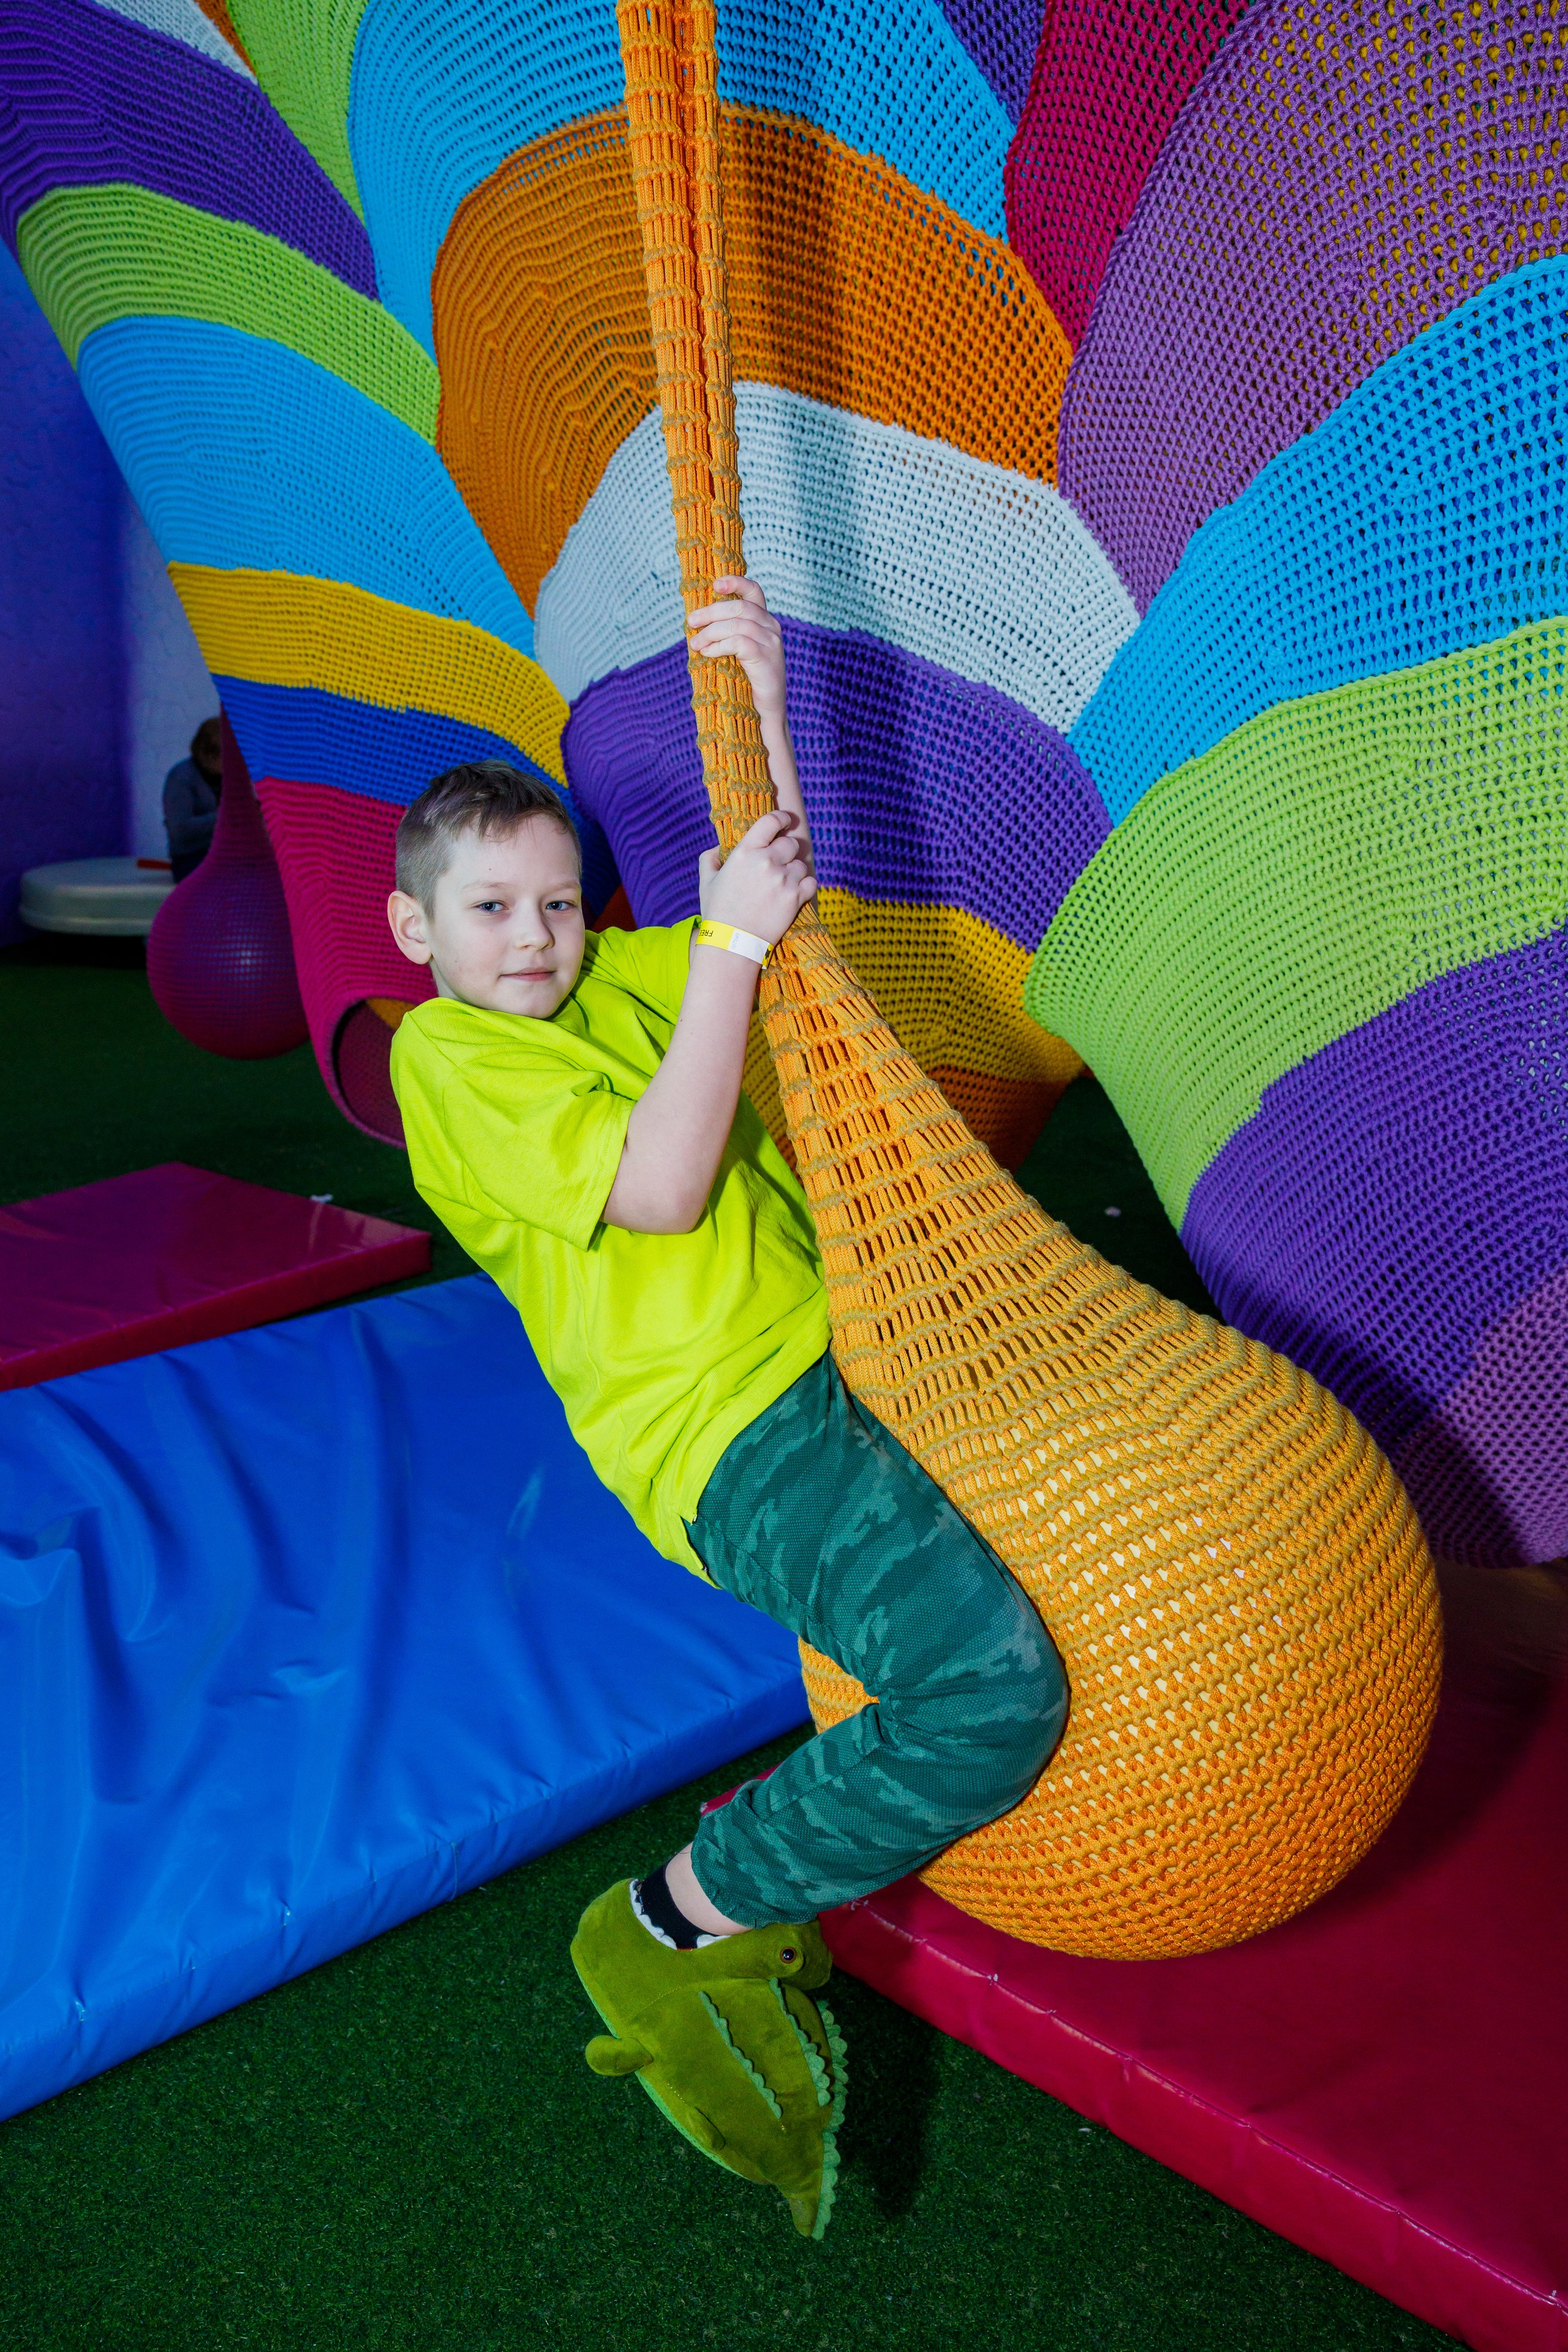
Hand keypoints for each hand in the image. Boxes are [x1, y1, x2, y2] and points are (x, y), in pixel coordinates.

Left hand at [687, 576, 785, 724]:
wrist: (764, 714)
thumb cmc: (746, 682)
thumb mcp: (736, 652)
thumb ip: (725, 633)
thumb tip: (695, 619)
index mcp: (765, 621)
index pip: (754, 591)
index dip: (735, 582)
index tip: (714, 584)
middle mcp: (771, 627)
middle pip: (739, 607)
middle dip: (710, 612)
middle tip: (691, 621)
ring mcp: (771, 642)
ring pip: (737, 624)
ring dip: (710, 633)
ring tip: (695, 644)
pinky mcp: (766, 658)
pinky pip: (738, 643)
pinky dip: (718, 646)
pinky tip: (707, 653)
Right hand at [698, 810, 815, 946]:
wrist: (732, 943)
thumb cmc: (718, 911)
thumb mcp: (706, 881)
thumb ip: (709, 858)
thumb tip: (717, 848)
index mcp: (745, 851)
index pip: (771, 821)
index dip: (782, 819)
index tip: (786, 822)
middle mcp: (766, 861)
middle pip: (791, 843)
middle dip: (787, 852)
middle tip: (779, 864)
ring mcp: (783, 879)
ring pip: (801, 864)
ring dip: (795, 872)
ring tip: (782, 885)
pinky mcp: (795, 897)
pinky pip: (810, 881)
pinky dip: (805, 886)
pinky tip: (794, 893)